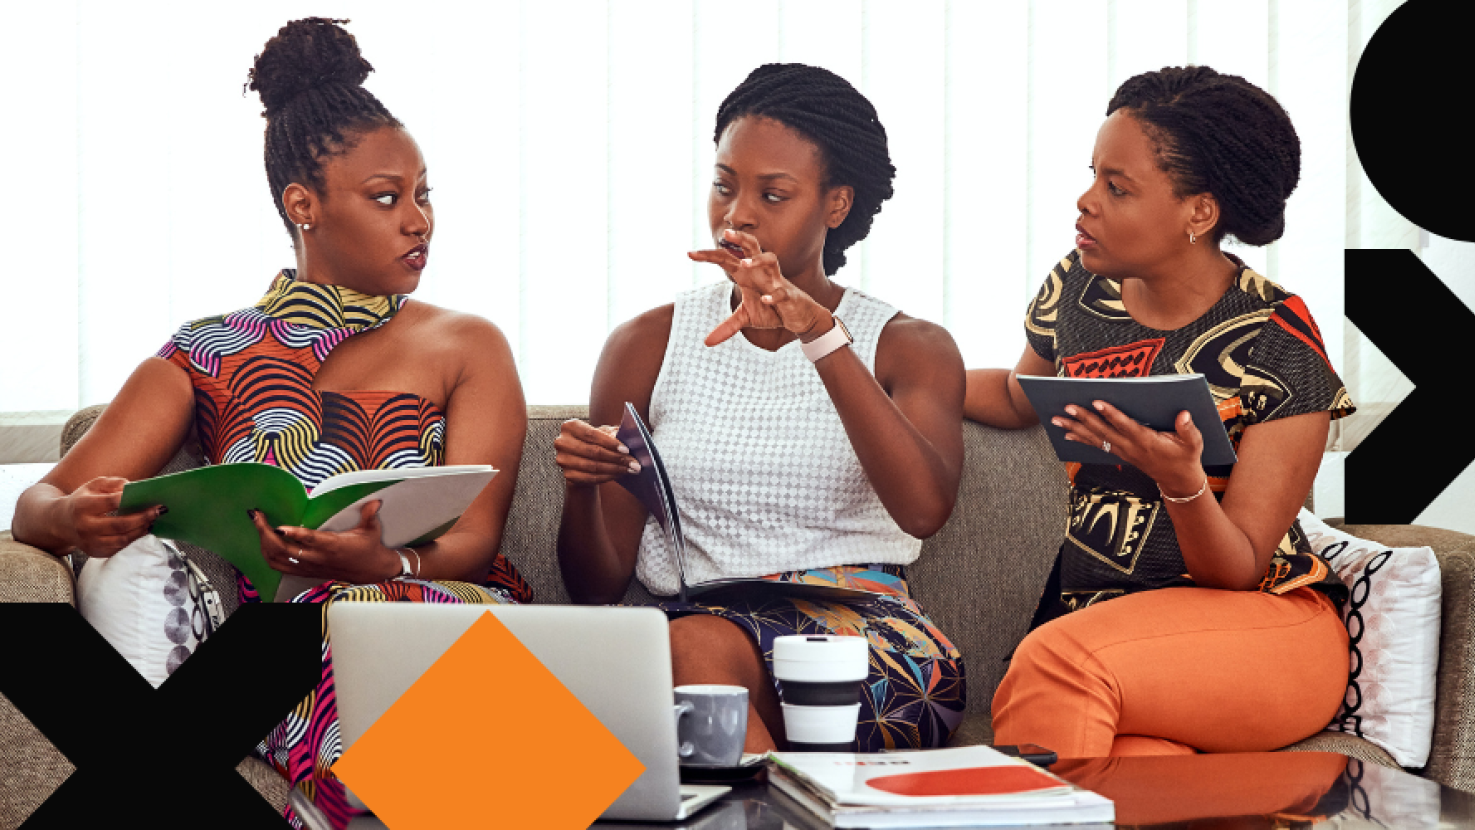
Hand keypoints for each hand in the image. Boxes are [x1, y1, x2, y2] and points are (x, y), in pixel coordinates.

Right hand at [61, 476, 165, 557]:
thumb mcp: (92, 486)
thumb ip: (112, 483)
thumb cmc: (82, 500)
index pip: (109, 502)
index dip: (128, 499)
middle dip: (142, 518)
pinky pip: (119, 548)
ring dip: (141, 530)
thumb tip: (130, 486)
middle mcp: (84, 526)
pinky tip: (143, 530)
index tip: (146, 496)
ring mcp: (89, 542)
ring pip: (121, 539)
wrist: (60, 522)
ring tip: (153, 520)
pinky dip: (134, 540)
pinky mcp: (95, 552)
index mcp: (82, 506)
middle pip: (119, 525)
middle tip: (159, 511)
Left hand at [249, 500, 399, 583]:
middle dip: (266, 533)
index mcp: (333, 546)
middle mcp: (318, 558)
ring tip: (258, 526)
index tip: (279, 526)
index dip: (294, 534)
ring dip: (264, 544)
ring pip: (278, 559)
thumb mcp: (371, 530)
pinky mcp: (306, 571)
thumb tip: (374, 502)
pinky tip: (264, 543)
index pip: (310, 540)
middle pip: (285, 550)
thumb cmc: (368, 548)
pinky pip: (280, 567)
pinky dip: (268, 555)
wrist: (370, 571)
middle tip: (257, 517)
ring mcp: (309, 566)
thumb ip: (369, 515)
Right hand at [554, 419, 640, 487]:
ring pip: (593, 466)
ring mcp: (563, 460)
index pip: (591, 434)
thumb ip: (613, 433)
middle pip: (593, 452)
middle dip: (616, 458)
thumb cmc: (595, 442)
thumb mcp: (603, 433)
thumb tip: (627, 438)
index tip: (627, 450)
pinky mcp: (567, 475)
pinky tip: (619, 475)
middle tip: (634, 464)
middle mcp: (562, 442)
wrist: (582, 459)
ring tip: (630, 470)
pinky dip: (607, 477)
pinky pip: (590, 478)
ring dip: (615, 469)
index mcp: (570, 426)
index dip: (610, 443)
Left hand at [689, 229, 830, 346]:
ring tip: (743, 263)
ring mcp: (776, 282)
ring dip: (757, 260)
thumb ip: (727, 327)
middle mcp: (761, 273)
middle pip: (752, 247)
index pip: (727, 259)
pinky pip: (781, 291)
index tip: (690, 253)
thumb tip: (707, 342)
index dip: (709, 256)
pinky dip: (773, 295)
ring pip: (770, 260)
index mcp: (748, 275)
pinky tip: (765, 300)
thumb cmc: (771, 311)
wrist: (798, 317)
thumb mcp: (746, 319)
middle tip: (726, 232)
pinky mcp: (788, 295)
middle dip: (740, 238)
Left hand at [1054, 401, 1206, 495]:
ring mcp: (1123, 452)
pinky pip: (1097, 445)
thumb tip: (1184, 414)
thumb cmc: (1185, 457)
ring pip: (1095, 438)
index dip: (1112, 414)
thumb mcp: (1193, 443)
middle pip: (1103, 431)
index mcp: (1147, 441)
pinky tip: (1066, 433)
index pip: (1126, 426)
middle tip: (1067, 407)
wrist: (1178, 481)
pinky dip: (1081, 438)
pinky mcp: (1120, 454)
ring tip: (1057, 419)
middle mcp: (1130, 447)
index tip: (1097, 402)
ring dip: (1075, 428)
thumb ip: (1187, 429)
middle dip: (1084, 419)